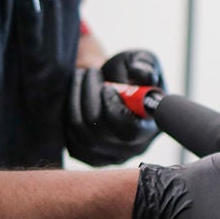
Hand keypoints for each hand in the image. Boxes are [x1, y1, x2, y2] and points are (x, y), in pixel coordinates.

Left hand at [66, 49, 163, 165]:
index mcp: (152, 127)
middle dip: (90, 96)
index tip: (106, 87)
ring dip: (76, 100)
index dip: (112, 108)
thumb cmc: (129, 73)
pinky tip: (75, 96)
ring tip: (81, 77)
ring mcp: (112, 157)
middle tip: (91, 72)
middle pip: (101, 132)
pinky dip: (68, 114)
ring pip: (82, 133)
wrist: (110, 85)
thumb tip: (144, 75)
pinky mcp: (91, 158)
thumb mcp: (141, 60)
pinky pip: (71, 140)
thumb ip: (144, 64)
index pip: (129, 131)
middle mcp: (134, 148)